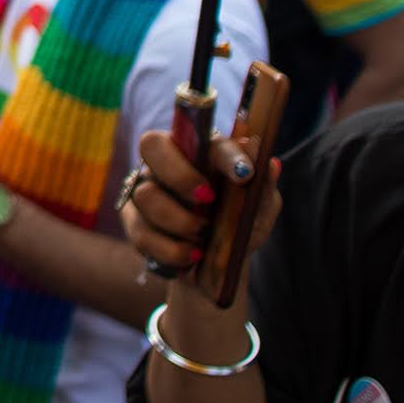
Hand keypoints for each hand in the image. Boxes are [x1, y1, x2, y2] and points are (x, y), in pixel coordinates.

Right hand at [119, 126, 279, 277]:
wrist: (216, 267)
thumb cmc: (237, 225)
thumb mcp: (258, 211)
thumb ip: (263, 189)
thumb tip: (271, 165)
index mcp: (199, 150)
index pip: (205, 136)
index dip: (224, 153)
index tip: (245, 174)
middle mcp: (166, 161)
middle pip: (152, 145)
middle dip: (180, 175)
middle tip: (208, 200)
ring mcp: (144, 188)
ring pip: (146, 194)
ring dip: (178, 221)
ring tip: (202, 238)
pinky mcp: (132, 219)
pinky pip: (141, 232)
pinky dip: (170, 249)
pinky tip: (191, 256)